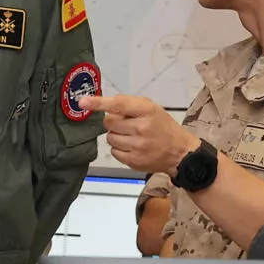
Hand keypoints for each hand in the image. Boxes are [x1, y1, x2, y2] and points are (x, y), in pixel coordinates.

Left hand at [81, 94, 200, 176]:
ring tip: (131, 136)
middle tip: (126, 124)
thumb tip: (104, 107)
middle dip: (113, 122)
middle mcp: (141, 128)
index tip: (83, 102)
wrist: (179, 151)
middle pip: (109, 123)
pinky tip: (132, 147)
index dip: (99, 103)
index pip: (118, 104)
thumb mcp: (151, 109)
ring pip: (110, 138)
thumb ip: (129, 105)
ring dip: (116, 136)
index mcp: (147, 111)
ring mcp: (137, 146)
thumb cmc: (163, 127)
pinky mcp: (133, 161)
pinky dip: (119, 148)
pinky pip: (114, 151)